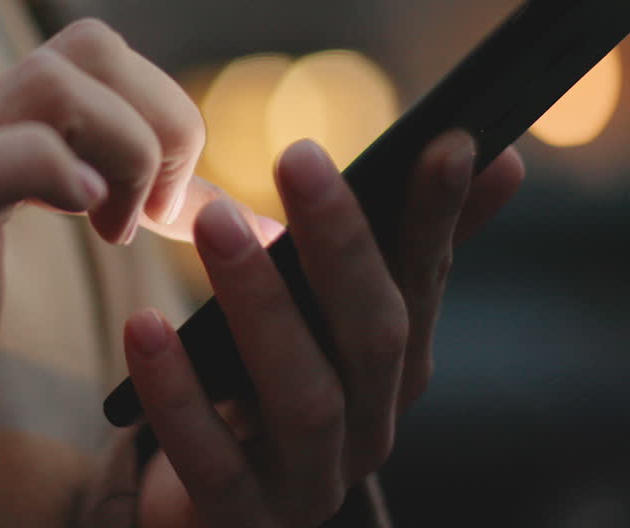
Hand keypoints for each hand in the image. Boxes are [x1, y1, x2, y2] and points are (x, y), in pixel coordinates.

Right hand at [0, 19, 207, 527]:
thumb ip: (73, 212)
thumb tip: (198, 209)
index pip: (89, 60)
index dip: (158, 119)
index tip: (165, 213)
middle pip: (87, 46)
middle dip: (160, 120)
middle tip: (153, 216)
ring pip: (51, 83)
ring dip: (127, 152)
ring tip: (115, 234)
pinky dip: (53, 177)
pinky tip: (86, 225)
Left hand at [127, 137, 523, 526]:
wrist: (205, 511)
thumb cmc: (264, 393)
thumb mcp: (324, 321)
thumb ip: (387, 248)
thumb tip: (486, 154)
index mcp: (393, 375)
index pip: (422, 285)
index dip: (437, 217)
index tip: (446, 140)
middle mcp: (370, 430)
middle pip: (373, 337)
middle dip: (342, 244)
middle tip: (298, 155)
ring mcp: (311, 483)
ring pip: (303, 396)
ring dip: (261, 303)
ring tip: (215, 220)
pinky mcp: (242, 521)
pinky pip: (213, 460)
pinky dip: (180, 394)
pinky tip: (144, 327)